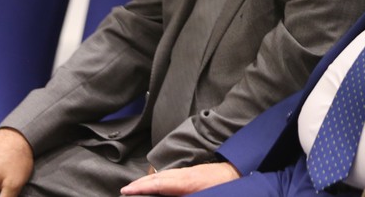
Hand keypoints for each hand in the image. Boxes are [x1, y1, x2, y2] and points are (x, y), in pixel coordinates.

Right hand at [120, 162, 238, 195]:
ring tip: (135, 186)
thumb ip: (183, 195)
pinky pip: (171, 174)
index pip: (158, 184)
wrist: (239, 173)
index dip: (141, 187)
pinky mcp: (193, 172)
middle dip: (140, 183)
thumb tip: (166, 192)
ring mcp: (189, 171)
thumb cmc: (223, 188)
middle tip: (125, 189)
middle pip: (158, 178)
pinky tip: (157, 182)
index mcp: (186, 182)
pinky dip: (160, 178)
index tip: (127, 190)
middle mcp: (185, 174)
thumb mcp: (203, 195)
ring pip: (164, 175)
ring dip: (149, 180)